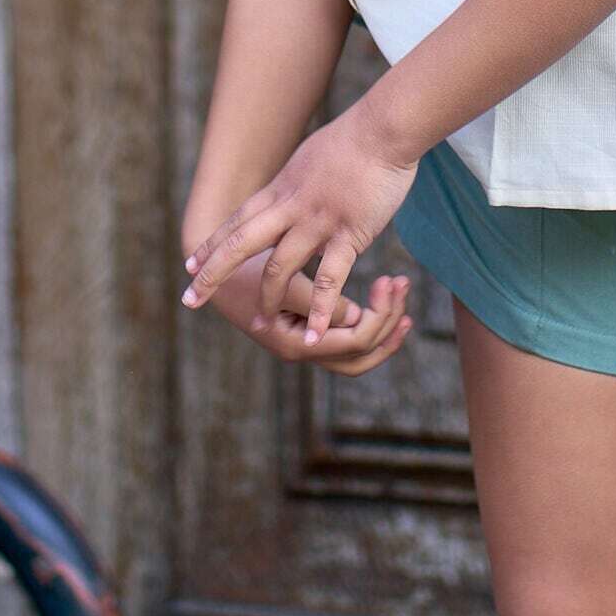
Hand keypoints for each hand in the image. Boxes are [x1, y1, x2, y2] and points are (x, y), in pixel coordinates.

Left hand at [182, 105, 417, 345]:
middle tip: (190, 299)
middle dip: (212, 273)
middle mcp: (290, 207)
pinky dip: (320, 311)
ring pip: (279, 267)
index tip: (190, 262)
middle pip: (241, 245)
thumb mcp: (311, 157)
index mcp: (281, 189)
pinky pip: (328, 280)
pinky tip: (315, 337)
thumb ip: (297, 181)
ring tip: (259, 326)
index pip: (238, 221)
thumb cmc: (356, 139)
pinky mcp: (347, 234)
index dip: (214, 244)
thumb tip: (290, 186)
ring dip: (267, 299)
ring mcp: (316, 222)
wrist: (383, 129)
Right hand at [199, 254, 413, 377]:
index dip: (380, 316)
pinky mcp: (306, 326)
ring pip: (355, 349)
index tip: (391, 280)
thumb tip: (356, 319)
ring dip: (383, 324)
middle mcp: (301, 350)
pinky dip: (367, 319)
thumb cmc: (242, 265)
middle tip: (403, 286)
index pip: (354, 342)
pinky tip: (381, 297)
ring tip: (402, 292)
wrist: (212, 260)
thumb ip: (315, 301)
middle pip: (360, 356)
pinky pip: (345, 333)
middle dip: (389, 326)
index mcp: (294, 344)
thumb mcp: (278, 278)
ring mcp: (304, 341)